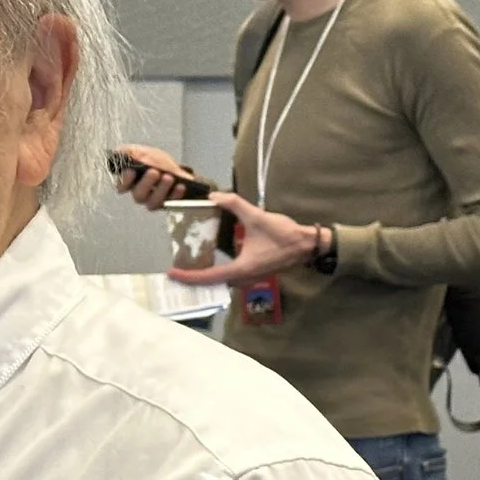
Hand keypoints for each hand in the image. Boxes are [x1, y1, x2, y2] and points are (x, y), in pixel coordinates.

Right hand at [113, 142, 197, 210]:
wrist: (175, 169)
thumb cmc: (156, 162)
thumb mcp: (144, 152)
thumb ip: (132, 152)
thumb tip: (122, 153)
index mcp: (130, 182)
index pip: (122, 186)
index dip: (125, 180)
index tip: (131, 171)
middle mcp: (140, 194)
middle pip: (138, 195)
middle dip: (146, 183)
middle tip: (154, 172)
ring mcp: (153, 201)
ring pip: (153, 202)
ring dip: (161, 190)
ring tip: (168, 177)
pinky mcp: (167, 204)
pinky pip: (170, 203)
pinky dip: (175, 194)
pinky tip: (180, 185)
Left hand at [177, 190, 319, 287]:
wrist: (307, 245)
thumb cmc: (284, 235)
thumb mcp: (257, 217)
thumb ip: (234, 205)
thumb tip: (214, 195)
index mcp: (240, 270)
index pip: (207, 277)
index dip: (188, 276)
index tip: (172, 273)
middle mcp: (242, 279)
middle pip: (210, 284)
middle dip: (191, 279)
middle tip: (175, 269)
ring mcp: (248, 279)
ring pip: (219, 282)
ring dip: (203, 277)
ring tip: (186, 266)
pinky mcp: (252, 274)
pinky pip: (228, 277)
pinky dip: (214, 273)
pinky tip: (207, 262)